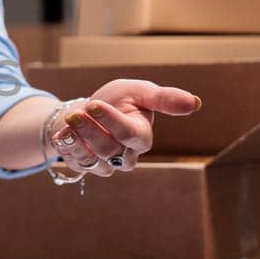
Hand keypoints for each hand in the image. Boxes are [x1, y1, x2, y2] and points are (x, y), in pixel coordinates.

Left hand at [50, 79, 200, 179]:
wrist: (89, 110)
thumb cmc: (118, 99)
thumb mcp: (138, 91)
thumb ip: (164, 98)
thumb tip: (195, 103)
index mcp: (142, 136)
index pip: (130, 134)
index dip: (111, 121)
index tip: (94, 104)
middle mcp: (127, 155)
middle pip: (110, 150)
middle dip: (90, 130)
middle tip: (77, 113)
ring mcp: (107, 164)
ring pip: (93, 160)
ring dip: (77, 139)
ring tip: (70, 120)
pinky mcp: (88, 167)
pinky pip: (77, 164)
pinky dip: (68, 147)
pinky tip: (64, 133)